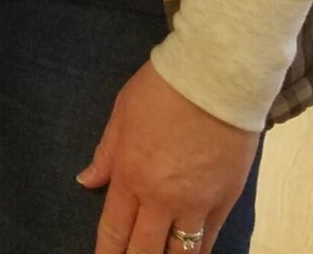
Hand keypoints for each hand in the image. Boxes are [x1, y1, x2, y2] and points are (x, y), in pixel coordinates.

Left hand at [77, 61, 259, 253]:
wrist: (215, 77)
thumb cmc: (162, 88)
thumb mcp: (122, 113)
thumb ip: (106, 153)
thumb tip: (87, 181)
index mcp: (131, 175)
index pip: (113, 229)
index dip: (106, 253)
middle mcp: (161, 198)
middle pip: (144, 250)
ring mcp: (196, 204)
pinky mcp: (225, 201)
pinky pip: (209, 241)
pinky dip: (197, 252)